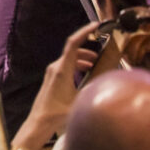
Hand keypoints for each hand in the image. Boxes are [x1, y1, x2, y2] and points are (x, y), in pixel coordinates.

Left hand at [12, 19, 102, 149]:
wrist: (39, 123)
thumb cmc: (57, 114)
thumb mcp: (80, 102)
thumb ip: (95, 91)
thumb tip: (110, 83)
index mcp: (62, 69)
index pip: (73, 43)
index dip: (84, 32)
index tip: (96, 26)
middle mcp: (55, 67)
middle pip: (74, 51)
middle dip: (89, 50)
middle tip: (102, 53)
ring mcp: (52, 72)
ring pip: (70, 58)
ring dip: (83, 59)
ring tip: (96, 65)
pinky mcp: (51, 78)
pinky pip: (66, 65)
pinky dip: (77, 66)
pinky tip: (85, 75)